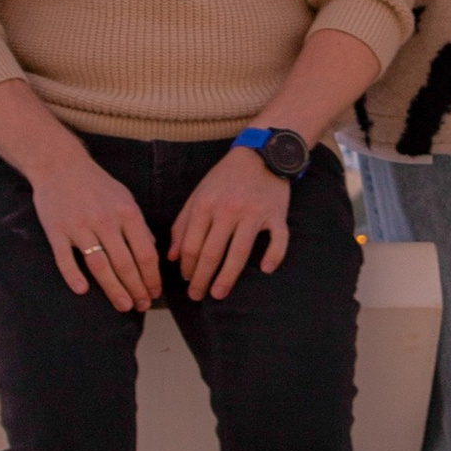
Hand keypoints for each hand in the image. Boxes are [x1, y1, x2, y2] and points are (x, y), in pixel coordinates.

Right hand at [29, 154, 160, 307]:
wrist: (59, 164)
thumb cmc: (96, 184)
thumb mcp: (124, 198)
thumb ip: (138, 224)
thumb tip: (151, 250)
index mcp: (126, 213)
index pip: (145, 253)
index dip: (153, 278)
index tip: (155, 293)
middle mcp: (105, 220)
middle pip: (125, 264)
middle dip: (137, 289)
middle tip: (141, 306)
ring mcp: (79, 226)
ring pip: (100, 265)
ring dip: (114, 289)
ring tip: (124, 306)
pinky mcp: (56, 230)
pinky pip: (65, 258)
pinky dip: (73, 275)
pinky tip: (82, 290)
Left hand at [168, 147, 291, 299]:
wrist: (260, 154)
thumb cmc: (225, 178)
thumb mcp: (198, 195)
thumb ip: (183, 225)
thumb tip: (173, 258)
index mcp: (206, 205)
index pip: (191, 245)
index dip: (186, 267)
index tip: (186, 281)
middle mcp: (228, 210)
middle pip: (211, 253)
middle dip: (201, 279)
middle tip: (197, 296)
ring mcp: (254, 212)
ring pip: (239, 252)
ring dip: (227, 277)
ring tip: (218, 293)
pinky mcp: (276, 214)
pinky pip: (278, 239)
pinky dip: (273, 255)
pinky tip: (265, 270)